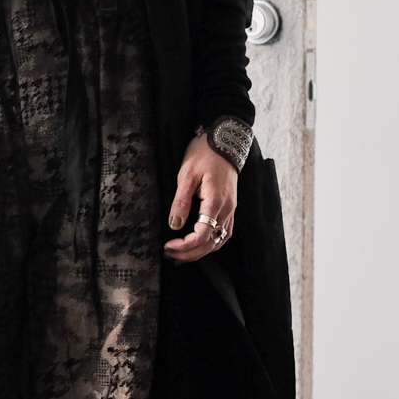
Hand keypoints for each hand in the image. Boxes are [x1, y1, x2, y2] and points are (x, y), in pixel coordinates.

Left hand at [164, 133, 236, 262]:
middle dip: (190, 253)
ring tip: (180, 255)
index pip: (202, 234)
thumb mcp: (187, 175)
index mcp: (216, 202)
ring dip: (200, 252)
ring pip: (219, 241)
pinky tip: (197, 246)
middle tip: (169, 254)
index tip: (168, 246)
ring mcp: (231, 210)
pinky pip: (223, 234)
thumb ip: (181, 202)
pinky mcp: (230, 208)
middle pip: (211, 243)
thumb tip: (174, 225)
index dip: (185, 245)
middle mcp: (227, 210)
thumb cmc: (204, 155)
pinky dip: (210, 244)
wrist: (224, 142)